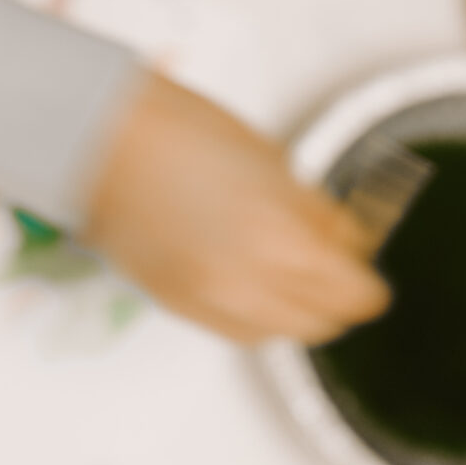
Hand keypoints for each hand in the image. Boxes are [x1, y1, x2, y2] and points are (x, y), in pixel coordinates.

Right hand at [82, 71, 391, 344]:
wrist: (100, 137)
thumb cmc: (177, 130)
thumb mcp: (272, 160)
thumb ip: (315, 210)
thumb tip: (347, 240)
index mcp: (282, 242)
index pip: (355, 295)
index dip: (365, 280)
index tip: (363, 266)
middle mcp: (248, 285)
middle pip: (321, 324)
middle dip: (335, 297)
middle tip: (333, 266)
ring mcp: (208, 301)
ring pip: (277, 334)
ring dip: (293, 309)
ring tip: (288, 271)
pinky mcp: (176, 305)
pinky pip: (234, 331)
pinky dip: (252, 314)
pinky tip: (249, 279)